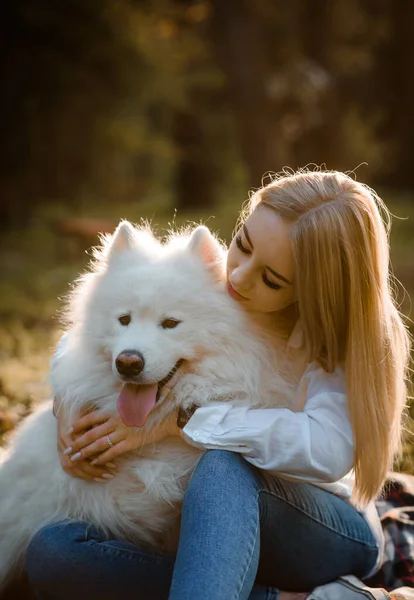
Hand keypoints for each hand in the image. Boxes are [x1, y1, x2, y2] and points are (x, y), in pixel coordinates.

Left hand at [61, 407, 181, 476]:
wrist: (167, 417)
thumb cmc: (151, 408)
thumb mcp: (133, 403)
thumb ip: (120, 405)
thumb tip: (112, 404)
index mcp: (115, 411)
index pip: (92, 417)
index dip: (79, 424)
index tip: (69, 430)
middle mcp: (116, 422)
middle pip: (91, 433)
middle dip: (78, 442)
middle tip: (67, 449)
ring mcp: (122, 433)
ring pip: (99, 444)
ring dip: (85, 452)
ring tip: (75, 458)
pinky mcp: (130, 443)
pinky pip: (112, 452)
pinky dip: (102, 457)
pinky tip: (94, 462)